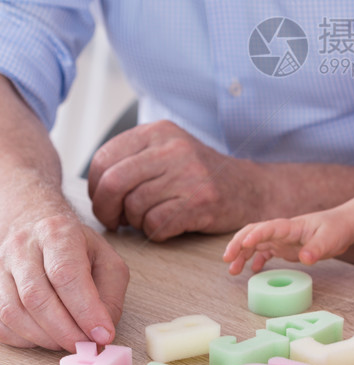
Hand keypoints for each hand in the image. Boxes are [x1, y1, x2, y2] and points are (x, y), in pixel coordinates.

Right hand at [0, 210, 128, 350]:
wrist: (36, 227)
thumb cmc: (75, 247)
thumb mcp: (106, 260)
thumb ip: (110, 294)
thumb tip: (101, 332)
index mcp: (57, 233)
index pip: (66, 274)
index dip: (85, 310)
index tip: (102, 335)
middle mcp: (23, 248)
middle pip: (37, 297)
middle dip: (65, 331)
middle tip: (85, 345)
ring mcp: (0, 268)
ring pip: (14, 313)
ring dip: (44, 338)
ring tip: (68, 341)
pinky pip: (1, 324)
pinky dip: (25, 339)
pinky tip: (45, 336)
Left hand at [88, 121, 264, 240]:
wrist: (250, 188)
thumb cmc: (199, 175)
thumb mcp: (166, 151)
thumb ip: (132, 158)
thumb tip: (93, 185)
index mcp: (158, 132)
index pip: (104, 158)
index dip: (95, 187)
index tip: (104, 200)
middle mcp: (173, 148)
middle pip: (113, 183)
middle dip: (106, 209)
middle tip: (114, 220)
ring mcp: (189, 174)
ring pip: (134, 207)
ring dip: (135, 222)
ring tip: (148, 219)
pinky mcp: (201, 201)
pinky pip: (156, 225)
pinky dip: (155, 232)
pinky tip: (166, 226)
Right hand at [223, 209, 353, 274]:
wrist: (342, 226)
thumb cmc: (336, 230)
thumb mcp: (329, 240)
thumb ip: (316, 248)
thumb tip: (305, 258)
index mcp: (291, 226)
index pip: (268, 227)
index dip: (256, 235)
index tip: (244, 244)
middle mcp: (282, 231)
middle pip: (254, 233)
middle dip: (238, 244)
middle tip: (227, 259)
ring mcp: (282, 239)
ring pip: (255, 243)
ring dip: (242, 254)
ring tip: (231, 269)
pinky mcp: (284, 247)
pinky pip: (265, 252)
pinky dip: (255, 260)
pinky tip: (252, 271)